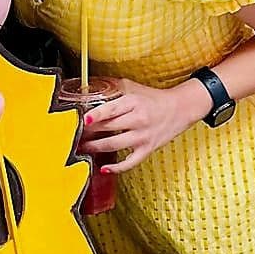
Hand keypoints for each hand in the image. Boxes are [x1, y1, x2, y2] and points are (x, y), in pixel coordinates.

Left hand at [83, 77, 208, 171]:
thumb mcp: (133, 87)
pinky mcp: (147, 149)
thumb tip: (89, 85)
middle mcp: (138, 119)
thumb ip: (113, 86)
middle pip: (108, 128)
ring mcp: (143, 136)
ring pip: (114, 145)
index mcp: (133, 102)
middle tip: (75, 134)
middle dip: (89, 132)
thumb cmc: (153, 98)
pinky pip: (130, 162)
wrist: (179, 109)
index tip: (83, 120)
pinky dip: (116, 168)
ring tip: (83, 147)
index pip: (111, 110)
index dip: (96, 115)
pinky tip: (104, 168)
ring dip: (96, 148)